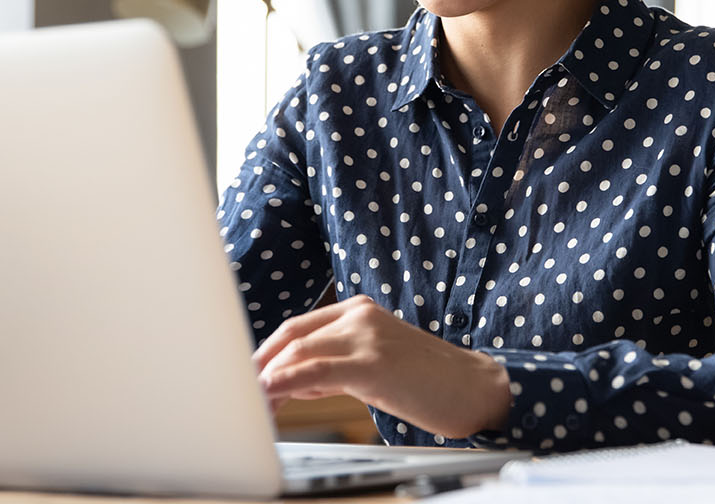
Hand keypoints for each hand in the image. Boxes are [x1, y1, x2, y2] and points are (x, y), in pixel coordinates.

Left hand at [254, 295, 511, 439]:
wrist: (478, 389)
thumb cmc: (430, 383)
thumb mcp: (376, 367)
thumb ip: (335, 368)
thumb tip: (291, 383)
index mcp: (359, 312)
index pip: (297, 328)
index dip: (266, 353)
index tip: (245, 378)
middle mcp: (359, 316)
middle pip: (291, 335)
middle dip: (258, 364)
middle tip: (235, 392)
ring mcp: (367, 336)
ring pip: (299, 351)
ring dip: (267, 378)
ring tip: (248, 402)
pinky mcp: (373, 363)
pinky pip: (316, 370)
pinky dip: (287, 382)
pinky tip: (270, 394)